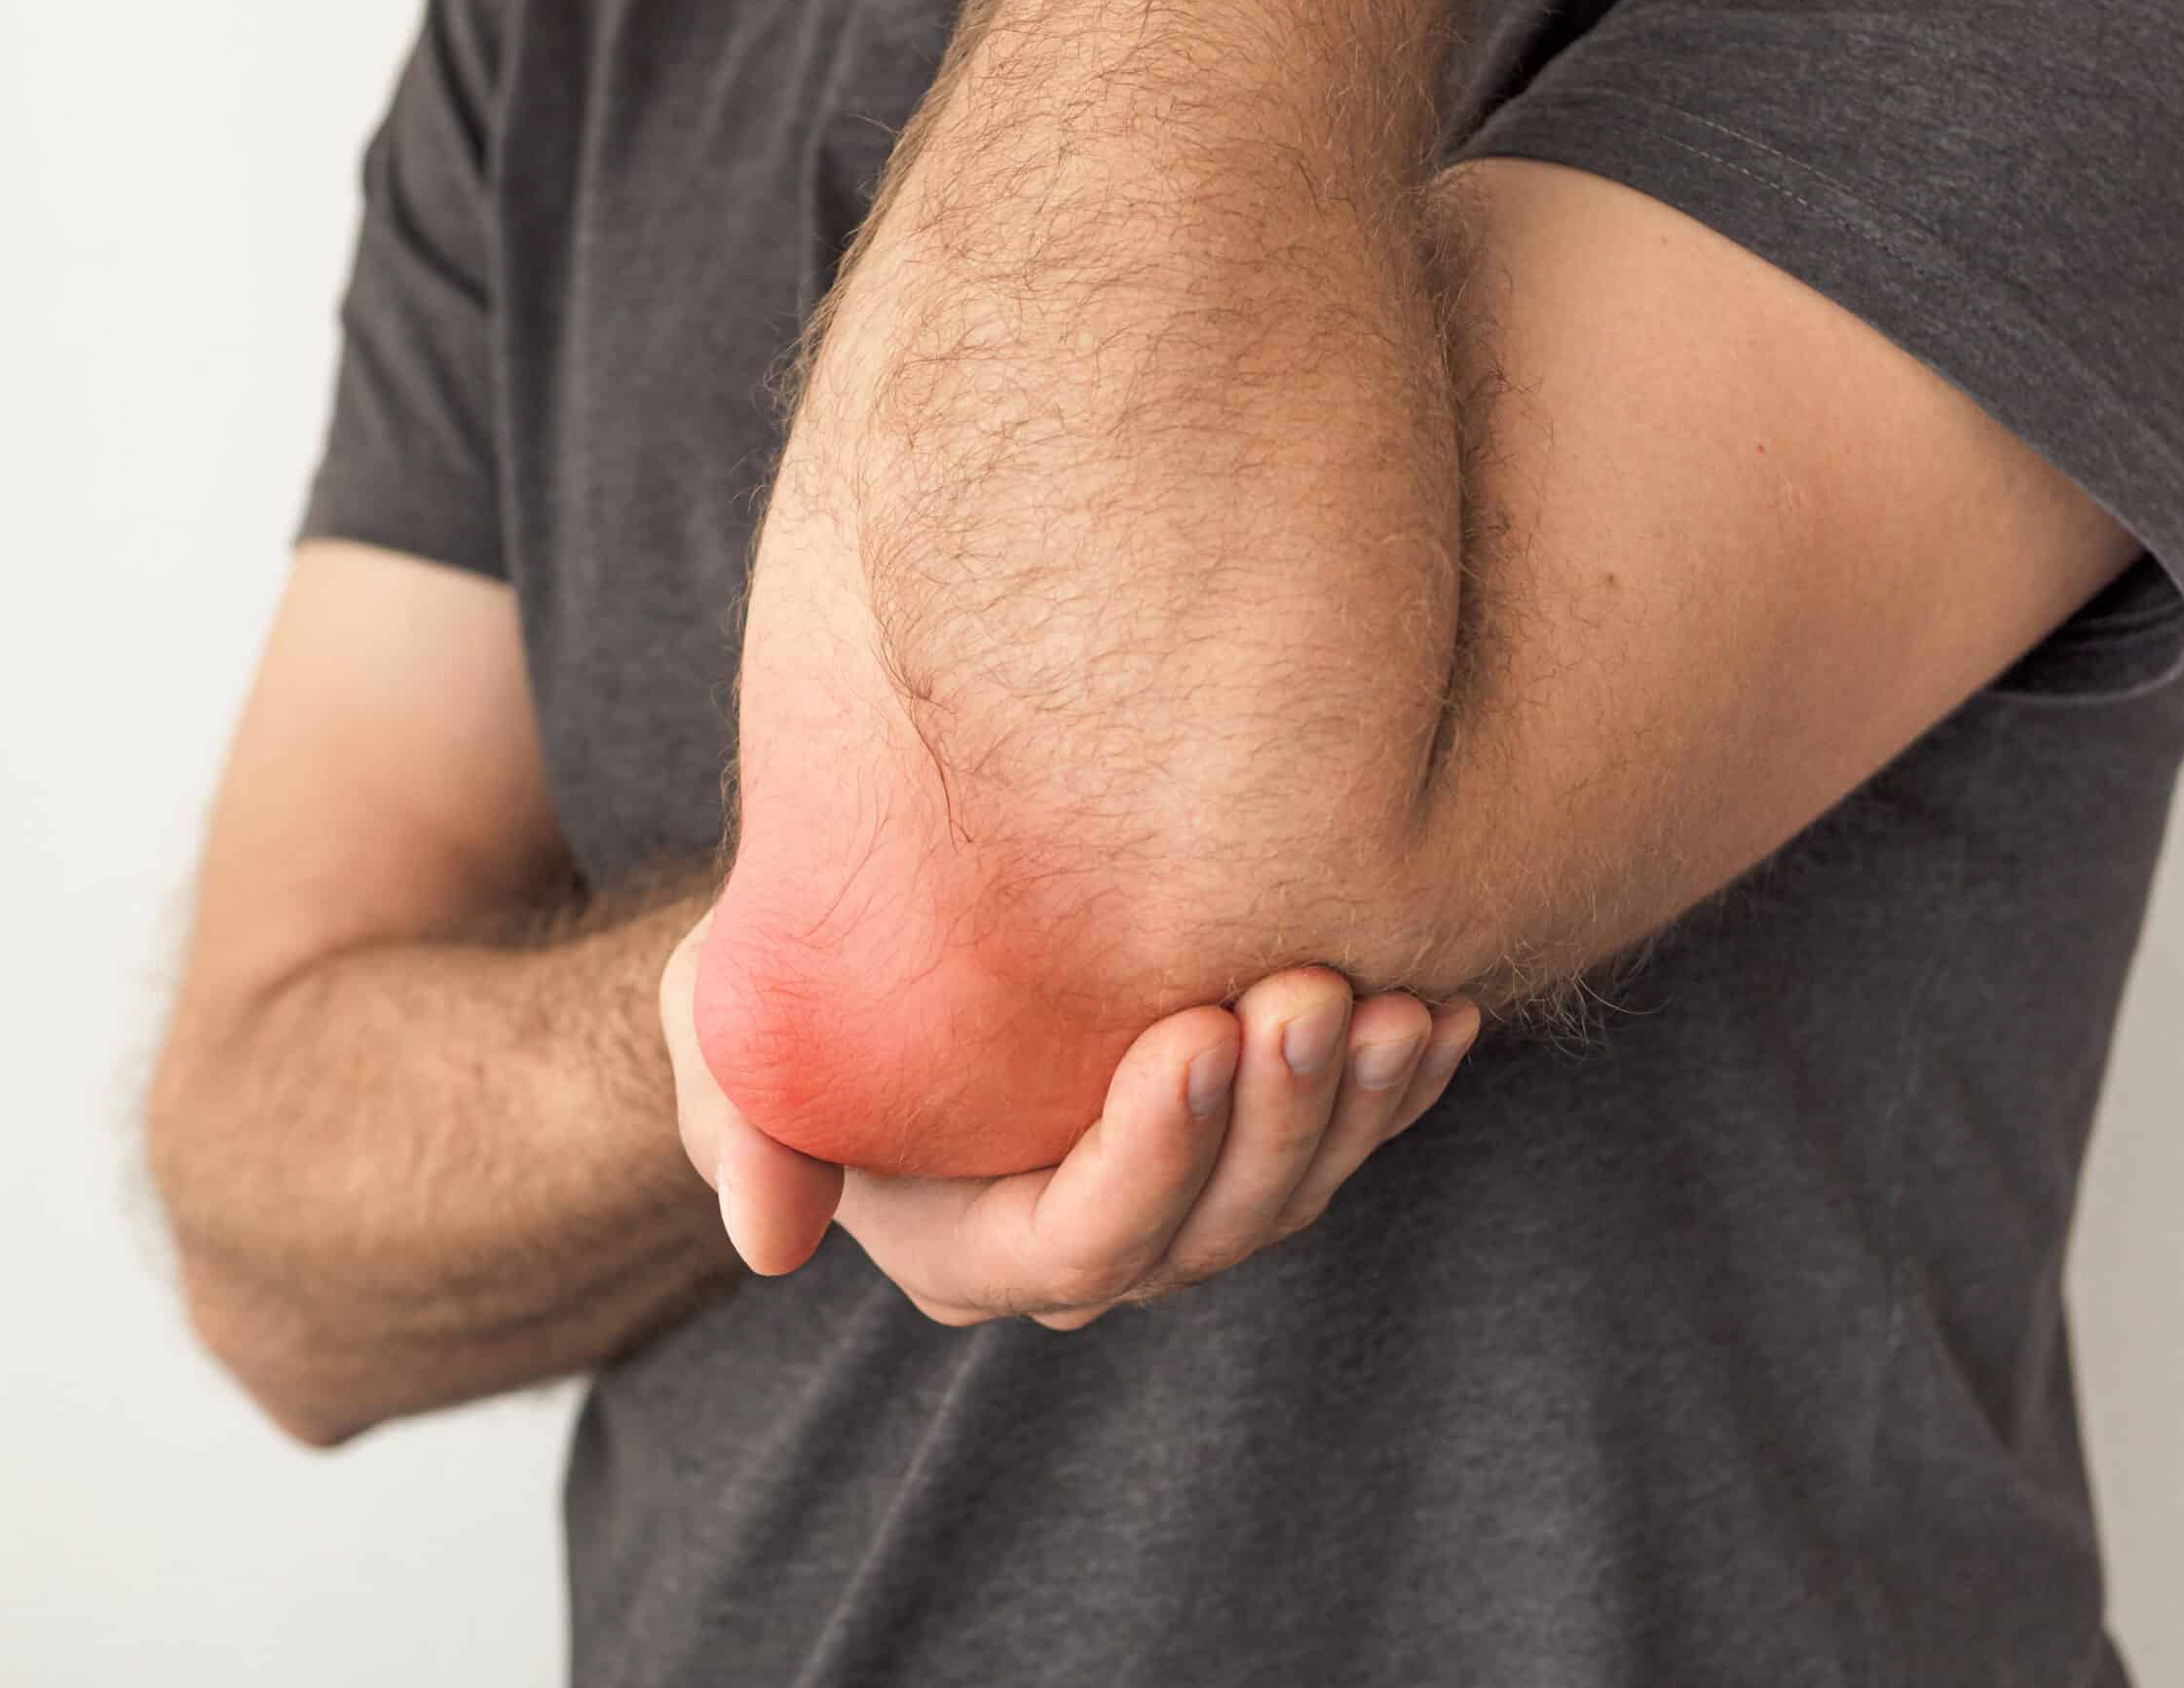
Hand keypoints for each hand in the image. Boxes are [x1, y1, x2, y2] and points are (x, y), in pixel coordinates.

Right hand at [663, 909, 1479, 1330]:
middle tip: (1312, 998)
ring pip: (1292, 1189)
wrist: (893, 935)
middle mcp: (1096, 1244)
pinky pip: (1344, 1138)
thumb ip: (743, 1133)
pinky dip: (1400, 1087)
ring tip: (1396, 1003)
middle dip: (1273, 1120)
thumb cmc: (809, 988)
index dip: (1152, 1153)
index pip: (1080, 1242)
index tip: (1193, 1030)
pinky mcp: (1255, 1138)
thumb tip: (772, 1240)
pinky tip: (1446, 1015)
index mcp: (975, 1247)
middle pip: (1212, 1227)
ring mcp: (1187, 1197)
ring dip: (1355, 1107)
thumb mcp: (737, 1042)